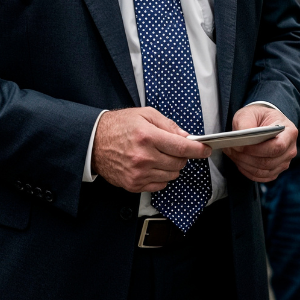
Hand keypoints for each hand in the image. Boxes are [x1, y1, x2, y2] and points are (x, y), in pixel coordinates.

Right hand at [92, 107, 211, 193]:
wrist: (94, 142)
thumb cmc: (119, 125)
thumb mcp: (144, 114)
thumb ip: (168, 124)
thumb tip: (186, 136)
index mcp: (147, 136)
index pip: (181, 147)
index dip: (198, 149)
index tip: (206, 150)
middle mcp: (144, 157)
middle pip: (179, 163)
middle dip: (182, 155)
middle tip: (174, 147)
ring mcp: (138, 173)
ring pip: (172, 175)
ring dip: (172, 166)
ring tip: (159, 155)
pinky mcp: (134, 184)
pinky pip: (160, 185)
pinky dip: (162, 176)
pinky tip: (152, 165)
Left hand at [223, 104, 297, 182]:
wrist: (264, 123)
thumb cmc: (258, 116)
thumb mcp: (250, 112)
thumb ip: (244, 123)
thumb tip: (240, 142)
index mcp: (289, 132)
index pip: (277, 146)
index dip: (258, 149)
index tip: (240, 145)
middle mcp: (290, 150)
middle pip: (269, 161)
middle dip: (247, 157)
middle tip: (230, 148)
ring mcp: (284, 162)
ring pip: (263, 171)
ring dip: (244, 164)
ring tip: (231, 153)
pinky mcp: (275, 171)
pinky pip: (260, 177)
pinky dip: (246, 170)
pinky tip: (238, 160)